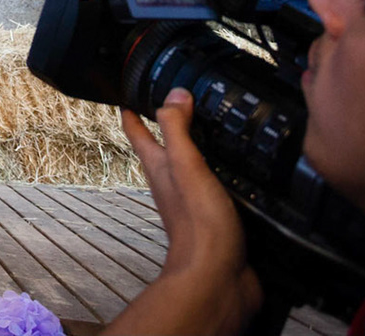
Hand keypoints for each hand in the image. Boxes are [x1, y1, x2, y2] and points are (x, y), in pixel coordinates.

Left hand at [103, 89, 261, 335]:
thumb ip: (176, 128)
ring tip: (207, 128)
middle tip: (172, 103)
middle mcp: (172, 181)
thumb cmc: (198, 224)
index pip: (137, 130)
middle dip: (163, 124)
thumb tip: (173, 94)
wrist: (218, 276)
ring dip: (195, 147)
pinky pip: (216, 185)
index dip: (131, 108)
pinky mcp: (217, 215)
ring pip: (189, 165)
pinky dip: (222, 171)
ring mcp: (193, 199)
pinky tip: (236, 168)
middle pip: (162, 147)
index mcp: (159, 167)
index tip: (128, 90)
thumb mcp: (185, 165)